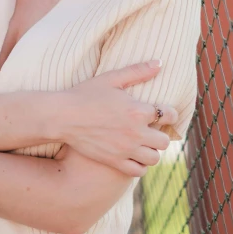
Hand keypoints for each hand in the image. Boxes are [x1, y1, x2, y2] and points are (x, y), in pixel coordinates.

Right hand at [60, 61, 177, 176]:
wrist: (62, 117)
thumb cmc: (85, 94)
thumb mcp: (111, 78)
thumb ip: (138, 71)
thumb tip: (160, 63)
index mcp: (137, 111)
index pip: (168, 115)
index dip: (170, 114)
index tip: (165, 113)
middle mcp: (135, 133)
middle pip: (164, 141)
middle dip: (161, 134)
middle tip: (152, 129)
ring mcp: (125, 149)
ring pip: (154, 158)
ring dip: (152, 150)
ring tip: (143, 143)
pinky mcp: (114, 161)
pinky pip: (138, 171)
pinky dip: (140, 165)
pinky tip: (134, 156)